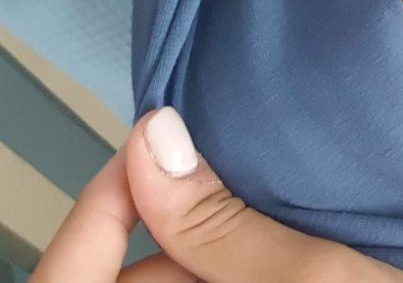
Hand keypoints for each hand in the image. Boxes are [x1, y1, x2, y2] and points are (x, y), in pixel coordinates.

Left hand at [30, 107, 402, 282]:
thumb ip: (225, 227)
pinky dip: (247, 262)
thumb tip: (154, 141)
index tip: (150, 148)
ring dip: (219, 241)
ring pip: (188, 279)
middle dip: (178, 221)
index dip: (102, 204)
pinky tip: (293, 239)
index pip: (71, 279)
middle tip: (239, 173)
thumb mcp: (323, 278)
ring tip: (278, 202)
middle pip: (141, 272)